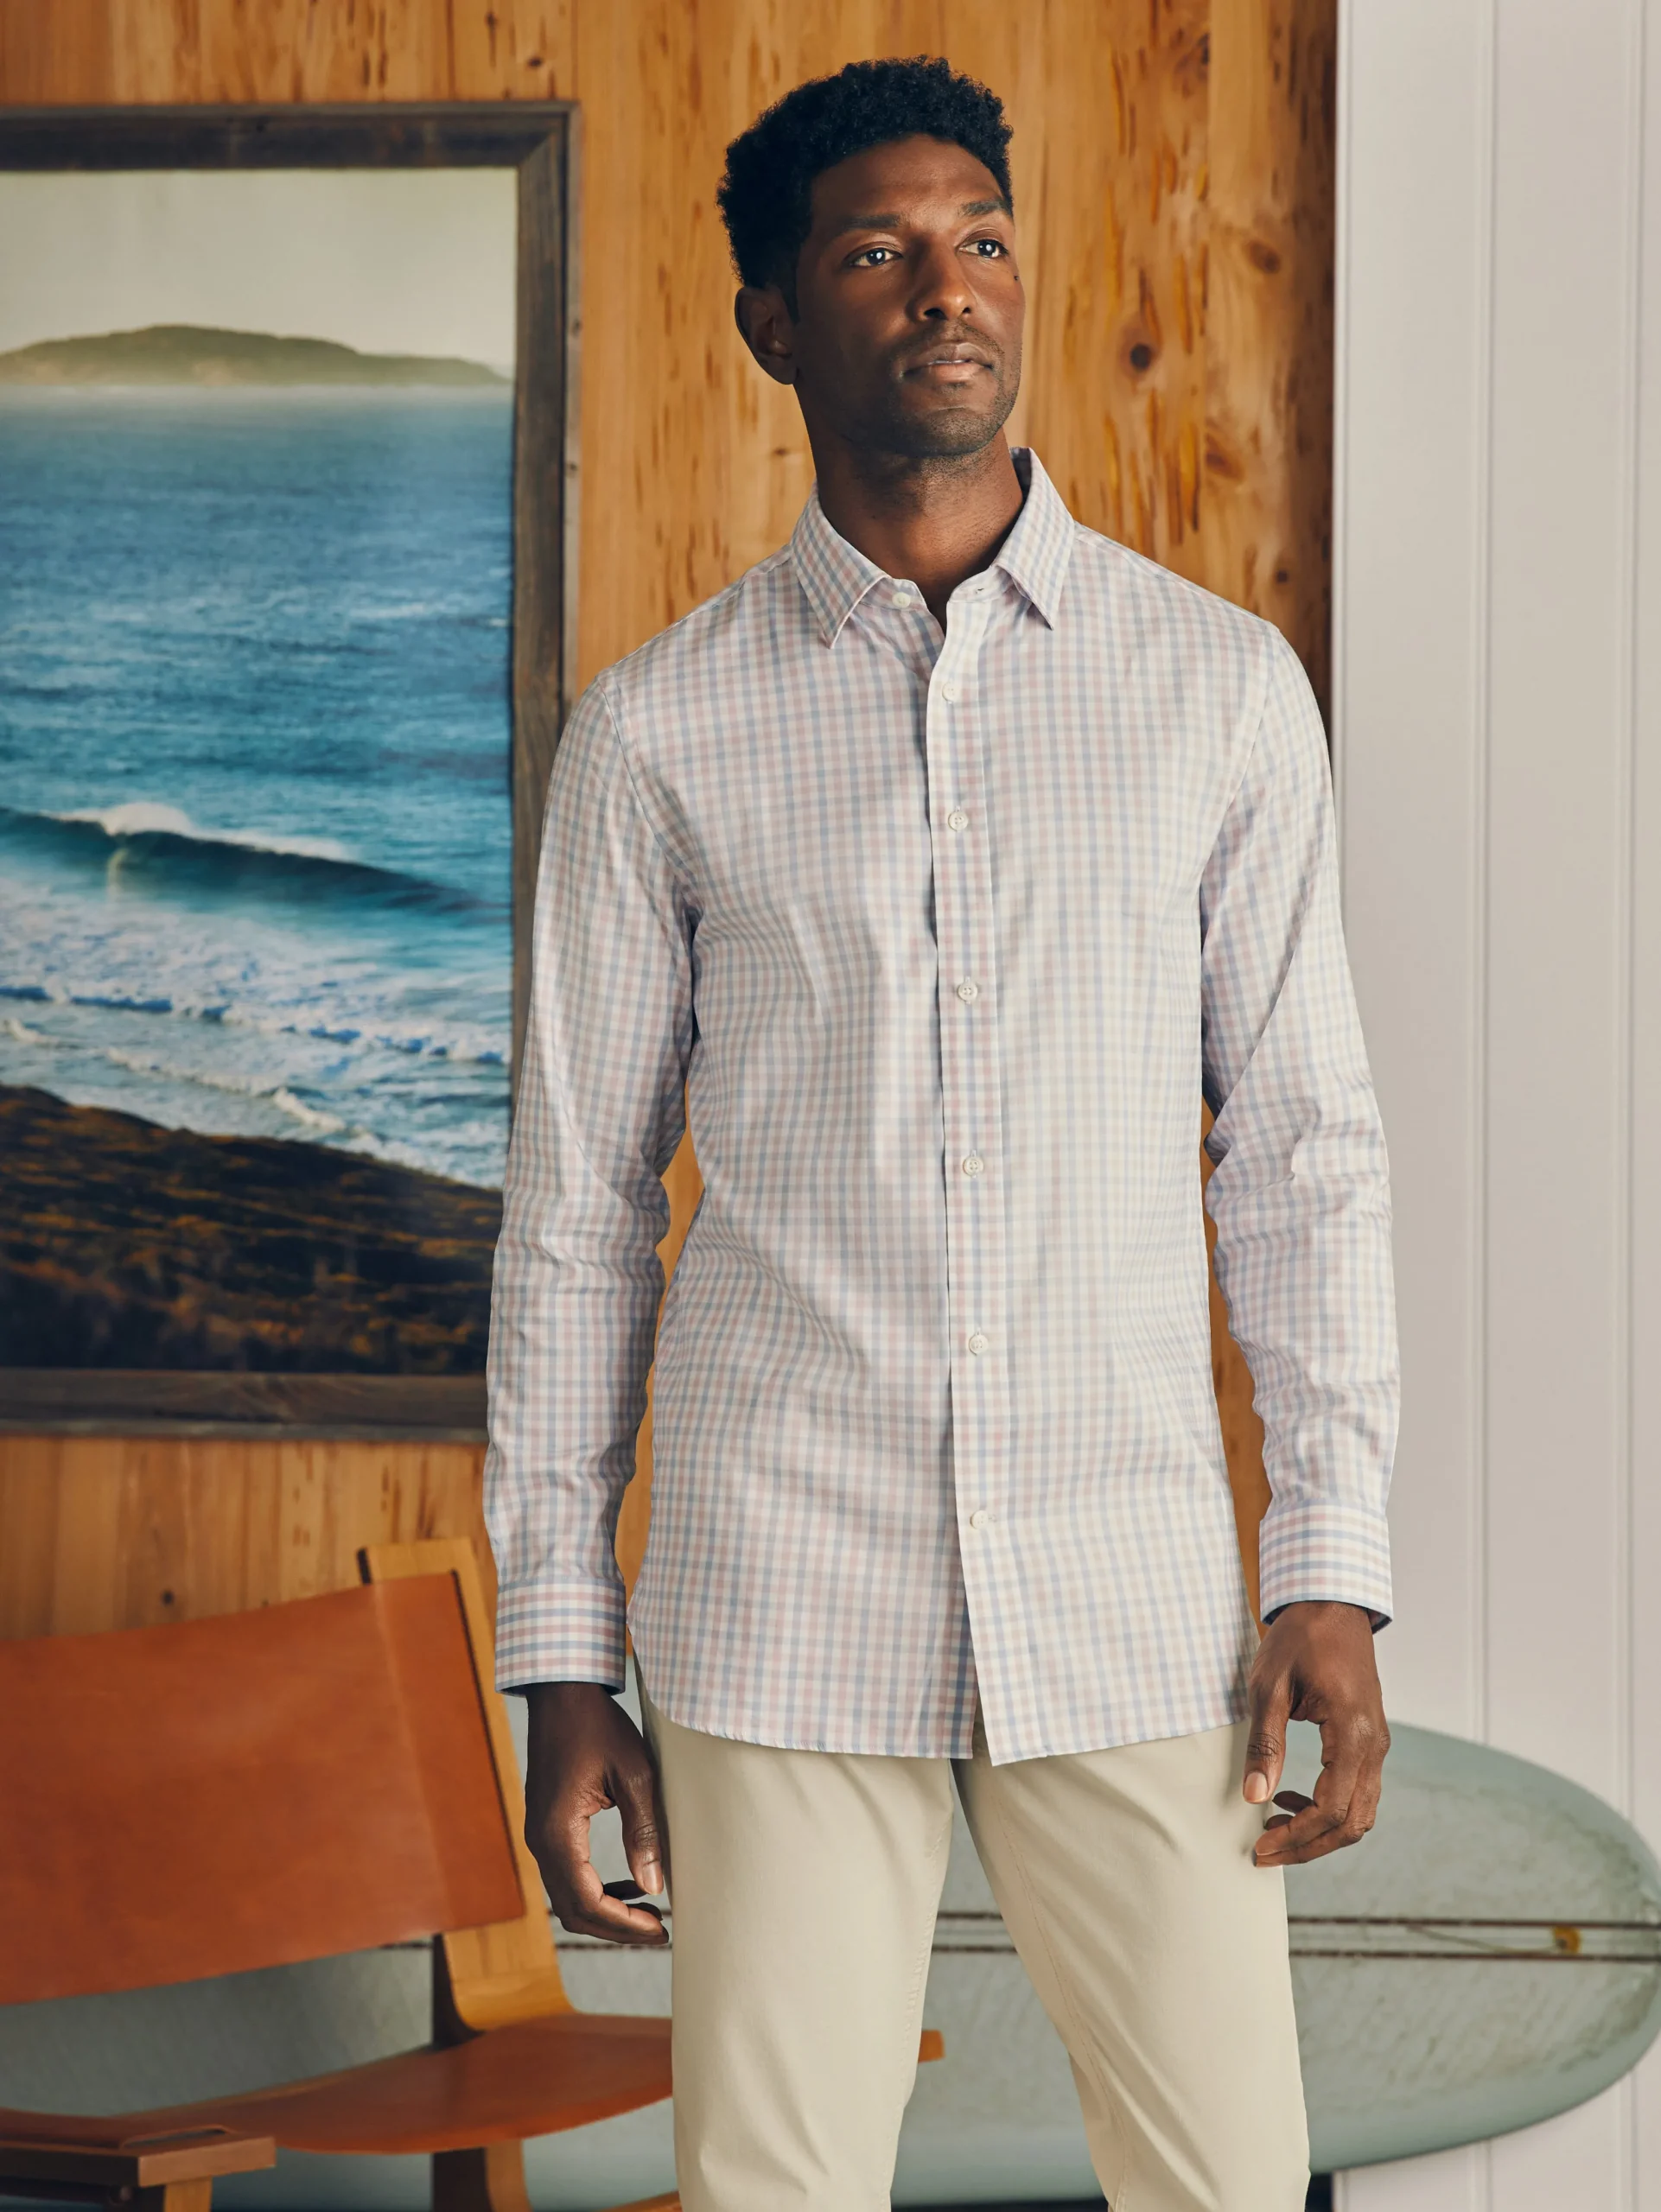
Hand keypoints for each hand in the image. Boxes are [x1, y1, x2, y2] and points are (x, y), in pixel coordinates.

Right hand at [523, 1681, 670, 1944]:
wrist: (562, 1693)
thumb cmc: (599, 1726)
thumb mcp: (634, 1774)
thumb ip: (643, 1831)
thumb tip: (655, 1886)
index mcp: (558, 1832)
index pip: (587, 1902)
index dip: (624, 1924)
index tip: (661, 1929)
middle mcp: (540, 1840)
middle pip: (573, 1909)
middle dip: (616, 1927)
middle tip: (659, 1930)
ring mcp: (538, 1834)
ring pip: (568, 1895)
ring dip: (606, 1909)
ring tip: (649, 1912)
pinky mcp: (545, 1825)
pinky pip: (566, 1873)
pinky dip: (596, 1888)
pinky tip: (629, 1881)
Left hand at [1243, 1600, 1388, 1866]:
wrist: (1331, 1603)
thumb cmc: (1299, 1638)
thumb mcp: (1269, 1686)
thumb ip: (1265, 1743)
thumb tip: (1254, 1796)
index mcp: (1353, 1733)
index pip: (1331, 1810)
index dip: (1296, 1838)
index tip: (1260, 1848)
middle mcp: (1375, 1745)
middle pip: (1353, 1823)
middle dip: (1309, 1846)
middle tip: (1264, 1851)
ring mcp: (1378, 1743)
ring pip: (1361, 1812)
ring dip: (1321, 1830)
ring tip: (1274, 1828)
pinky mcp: (1370, 1739)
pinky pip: (1359, 1790)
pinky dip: (1330, 1807)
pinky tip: (1291, 1798)